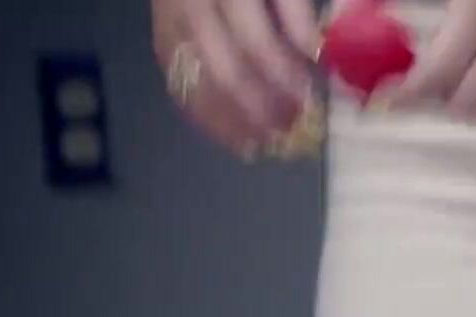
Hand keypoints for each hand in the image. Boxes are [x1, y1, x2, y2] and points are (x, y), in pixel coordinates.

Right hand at [151, 0, 321, 153]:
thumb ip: (294, 12)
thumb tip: (316, 55)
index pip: (256, 44)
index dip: (283, 78)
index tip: (308, 101)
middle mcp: (191, 8)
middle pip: (224, 73)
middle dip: (259, 108)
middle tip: (288, 130)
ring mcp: (169, 25)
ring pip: (196, 85)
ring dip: (231, 121)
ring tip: (261, 143)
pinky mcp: (160, 38)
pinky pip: (178, 85)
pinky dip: (205, 115)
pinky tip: (229, 135)